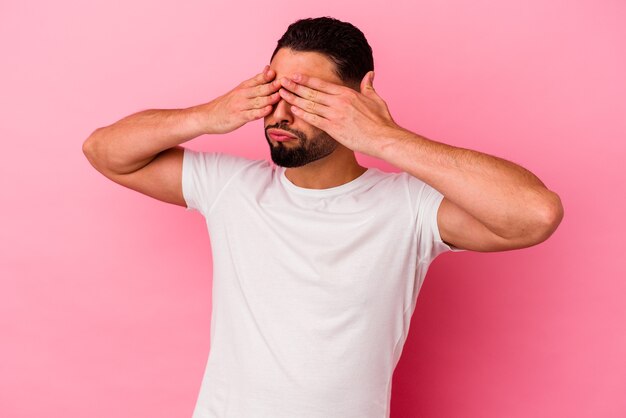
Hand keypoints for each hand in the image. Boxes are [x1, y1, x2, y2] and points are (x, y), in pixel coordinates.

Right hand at [205, 66, 280, 133]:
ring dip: (269, 98)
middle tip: (284, 82)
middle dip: (272, 86)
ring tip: (279, 95)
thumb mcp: (240, 90)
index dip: (267, 76)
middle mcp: (242, 95)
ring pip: (257, 101)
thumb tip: (268, 69)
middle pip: (259, 89)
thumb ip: (255, 81)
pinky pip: (252, 114)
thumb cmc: (228, 104)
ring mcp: (241, 106)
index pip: (257, 79)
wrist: (208, 116)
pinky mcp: (239, 117)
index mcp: (244, 87)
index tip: (277, 72)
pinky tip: (268, 110)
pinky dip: (260, 112)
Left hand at [277, 71, 401, 156]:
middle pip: (312, 92)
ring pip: (310, 105)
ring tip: (282, 95)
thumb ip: (369, 86)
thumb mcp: (376, 99)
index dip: (306, 80)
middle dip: (295, 87)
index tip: (295, 76)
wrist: (383, 138)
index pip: (322, 84)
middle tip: (282, 82)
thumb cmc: (381, 121)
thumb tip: (370, 74)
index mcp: (347, 93)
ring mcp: (335, 115)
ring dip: (294, 99)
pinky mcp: (334, 128)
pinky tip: (294, 110)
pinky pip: (314, 120)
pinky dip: (303, 114)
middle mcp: (339, 102)